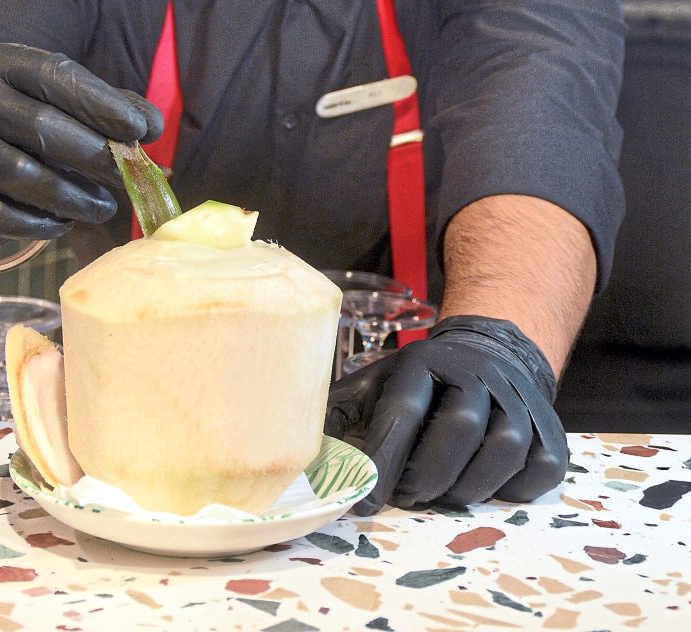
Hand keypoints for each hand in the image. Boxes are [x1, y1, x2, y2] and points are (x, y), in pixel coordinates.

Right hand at [0, 43, 162, 246]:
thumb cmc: (23, 123)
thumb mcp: (59, 101)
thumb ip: (108, 107)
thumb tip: (151, 126)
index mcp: (2, 63)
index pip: (56, 77)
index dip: (101, 104)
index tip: (141, 130)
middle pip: (41, 127)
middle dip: (95, 157)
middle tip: (129, 179)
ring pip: (21, 175)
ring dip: (72, 198)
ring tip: (103, 209)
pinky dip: (35, 224)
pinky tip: (61, 224)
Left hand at [324, 315, 567, 512]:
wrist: (490, 353)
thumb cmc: (422, 382)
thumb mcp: (378, 381)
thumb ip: (343, 413)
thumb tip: (304, 456)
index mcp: (424, 361)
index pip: (403, 409)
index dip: (382, 458)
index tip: (362, 502)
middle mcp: (477, 374)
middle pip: (459, 427)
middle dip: (428, 474)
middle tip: (409, 497)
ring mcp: (519, 401)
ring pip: (503, 451)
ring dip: (467, 488)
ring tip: (443, 495)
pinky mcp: (550, 431)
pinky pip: (538, 470)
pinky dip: (512, 492)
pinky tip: (485, 487)